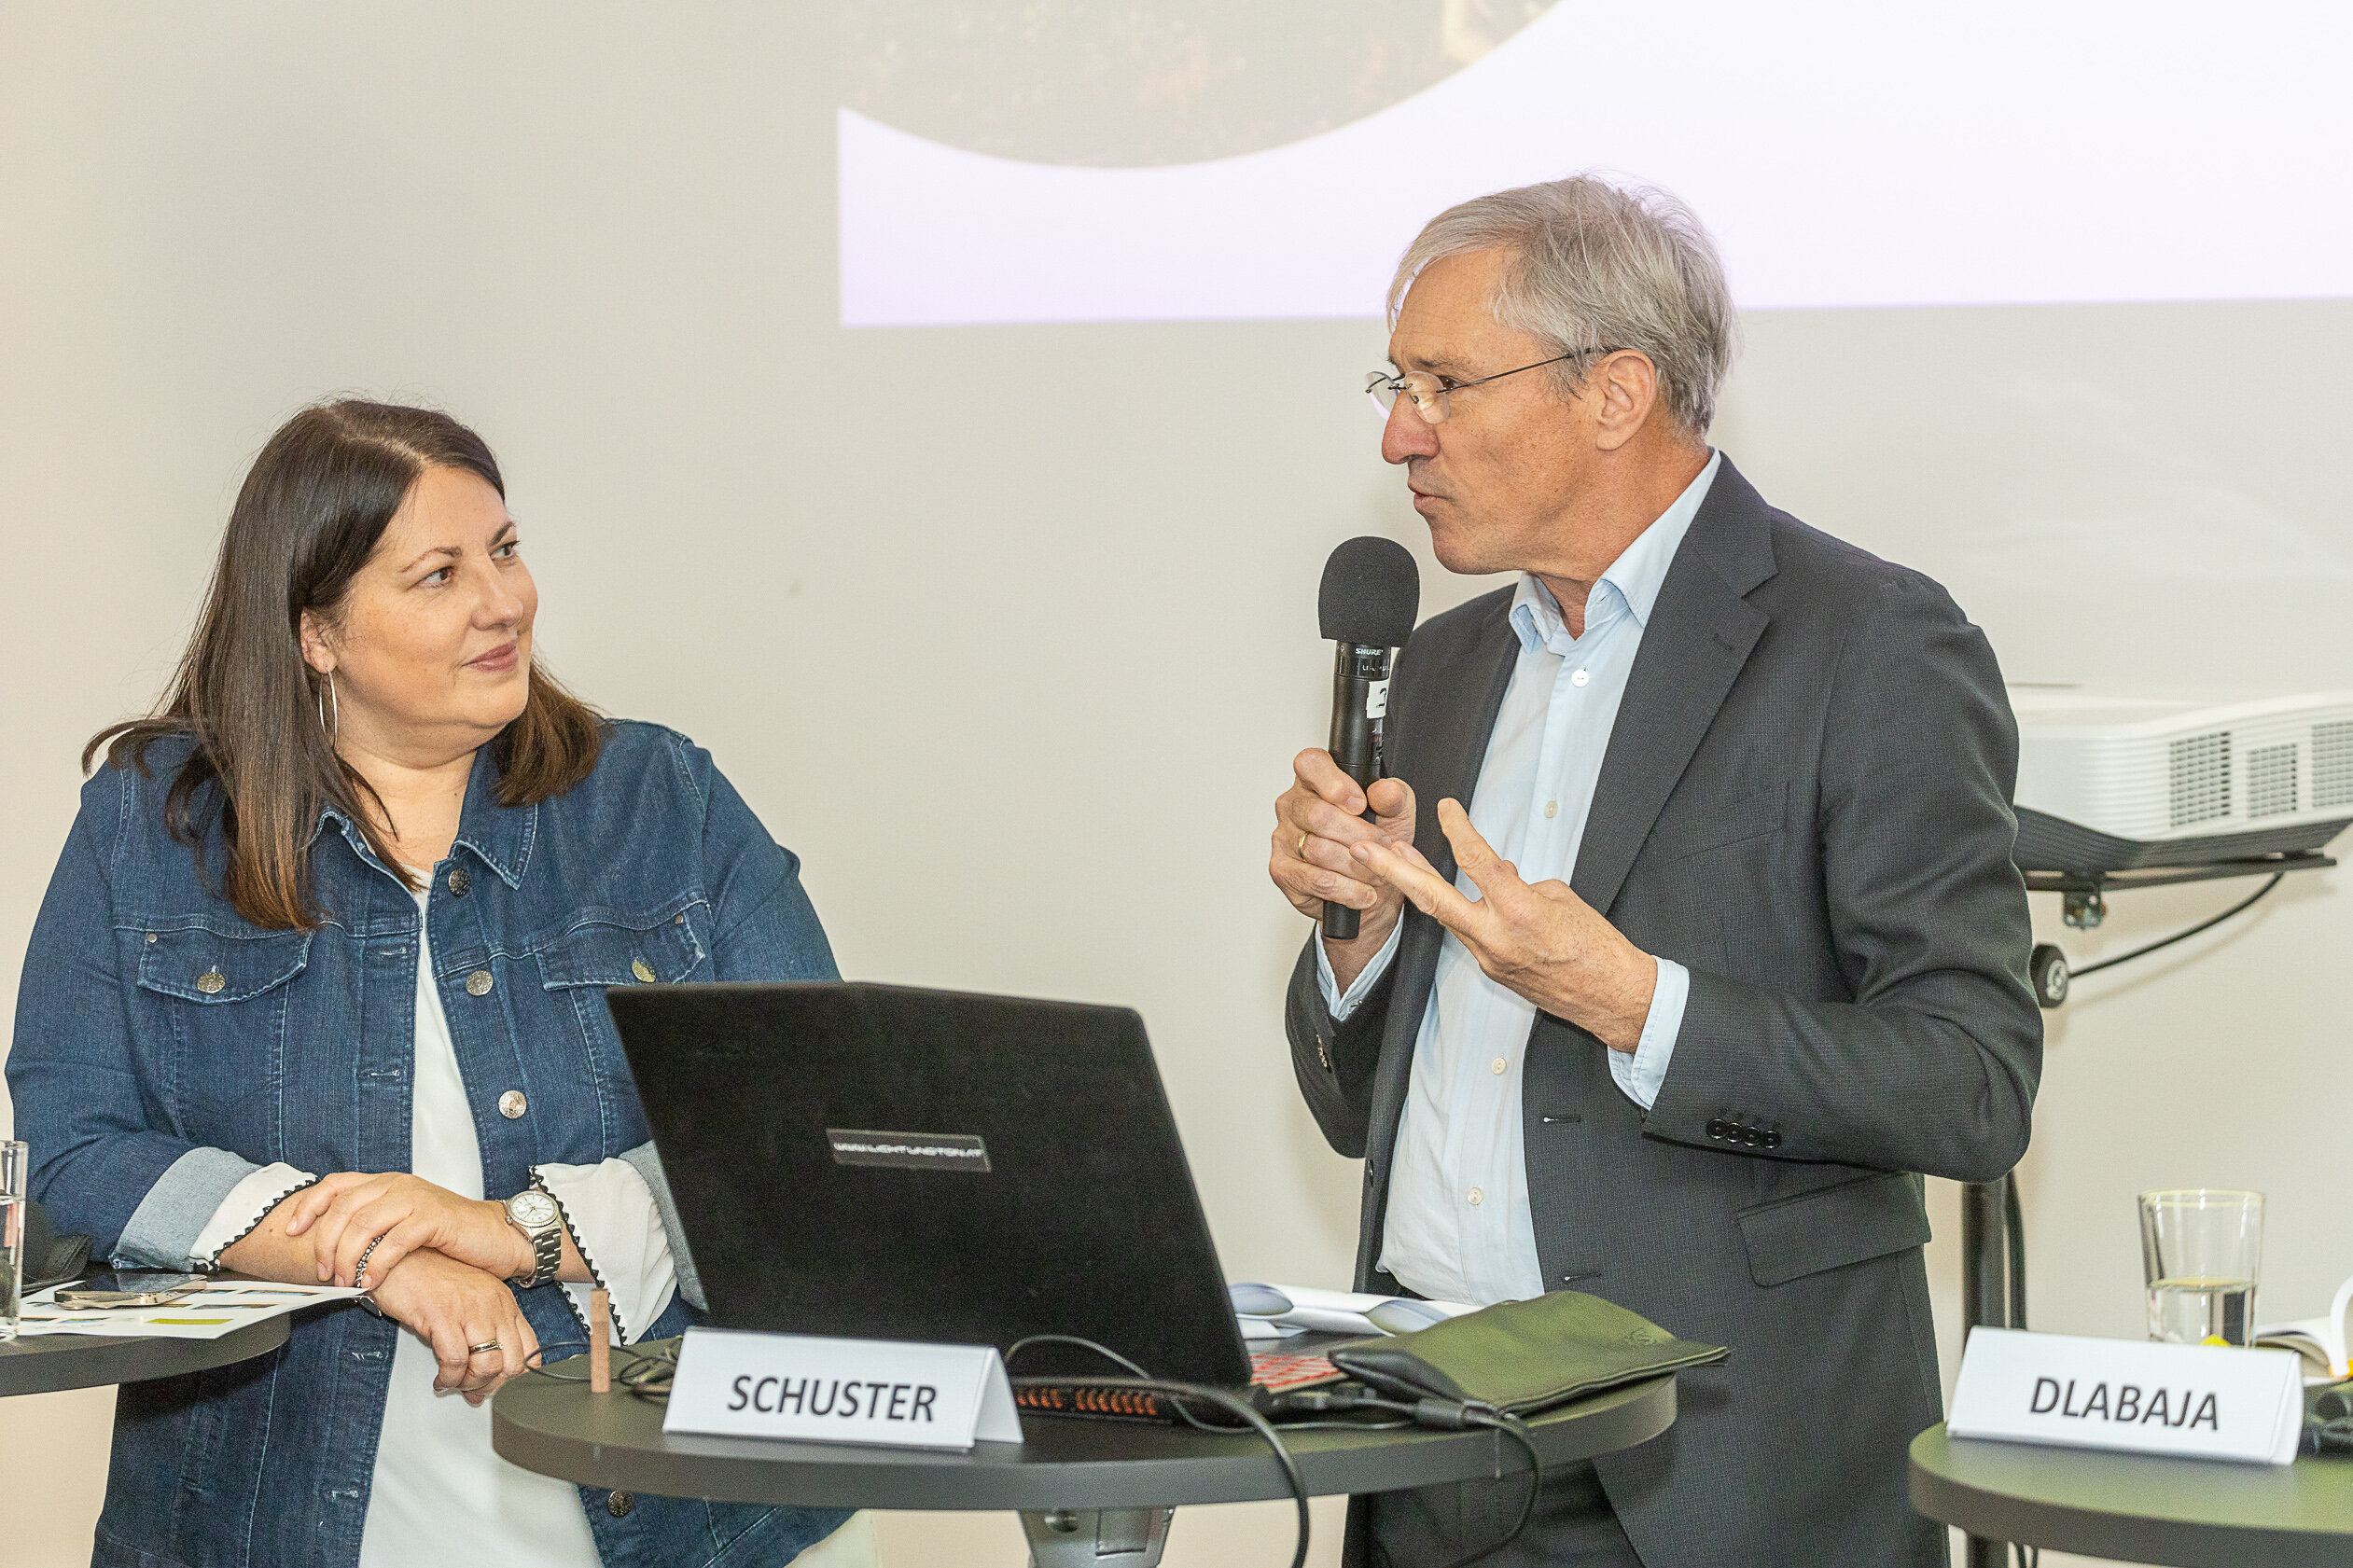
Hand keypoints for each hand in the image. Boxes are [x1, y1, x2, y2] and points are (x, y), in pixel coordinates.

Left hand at [286, 1171, 527, 1288]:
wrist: (496, 1235)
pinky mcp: (433, 1217)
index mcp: (385, 1182)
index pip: (334, 1185)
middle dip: (325, 1245)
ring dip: (348, 1259)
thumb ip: (372, 1226)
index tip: (291, 1233)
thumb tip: (329, 1250)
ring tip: (347, 1283)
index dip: (308, 1207)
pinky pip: (393, 1242)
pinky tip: (372, 1283)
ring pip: (363, 1226)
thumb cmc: (448, 1236)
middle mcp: (397, 1184)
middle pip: (342, 1209)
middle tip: (325, 1274)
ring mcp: (415, 1198)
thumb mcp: (403, 1223)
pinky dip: (377, 1266)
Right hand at [366, 1248, 539, 1405]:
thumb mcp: (468, 1302)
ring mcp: (470, 1308)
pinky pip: (456, 1361)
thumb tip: (487, 1373)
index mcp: (503, 1300)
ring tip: (455, 1384)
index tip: (499, 1385)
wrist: (396, 1257)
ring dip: (470, 1384)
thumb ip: (482, 1330)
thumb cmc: (429, 1279)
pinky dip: (449, 1378)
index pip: (530, 1347)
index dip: (516, 1375)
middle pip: (512, 1362)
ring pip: (487, 1365)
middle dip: (493, 1385)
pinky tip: (442, 1379)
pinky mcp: (443, 1315)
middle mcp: (492, 1303)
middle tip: (474, 1391)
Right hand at [1271, 750, 1417, 986]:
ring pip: (1318, 850)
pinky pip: (1315, 880)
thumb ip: (1394, 797)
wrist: (1373, 888)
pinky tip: (1363, 891)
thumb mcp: (1397, 815)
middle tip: (1382, 846)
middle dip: (1359, 835)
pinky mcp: (1283, 871)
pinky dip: (1346, 889)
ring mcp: (1283, 838)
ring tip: (1377, 873)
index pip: (1310, 764)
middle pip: (1318, 814)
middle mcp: (1293, 806)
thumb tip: (1384, 791)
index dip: (1334, 783)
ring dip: (1357, 866)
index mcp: (1315, 781)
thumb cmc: (1377, 843)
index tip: (1360, 804)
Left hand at [1350, 798, 1658, 1050]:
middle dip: (1394, 871)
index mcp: (1521, 913)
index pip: (1480, 863)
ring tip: (1390, 858)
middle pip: (1434, 899)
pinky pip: (1466, 934)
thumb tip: (1496, 874)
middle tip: (1364, 848)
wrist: (1612, 997)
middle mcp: (1497, 938)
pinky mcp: (1490, 970)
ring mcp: (1489, 958)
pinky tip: (1446, 891)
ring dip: (1416, 886)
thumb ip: (1520, 884)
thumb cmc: (1597, 948)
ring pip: (1444, 917)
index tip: (1446, 809)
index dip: (1459, 832)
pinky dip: (1454, 910)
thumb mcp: (1562, 899)